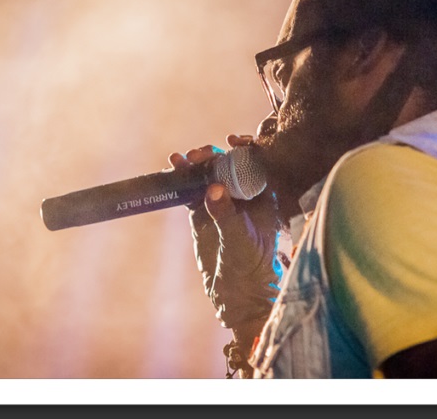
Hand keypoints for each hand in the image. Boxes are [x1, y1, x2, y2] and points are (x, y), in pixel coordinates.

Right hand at [168, 135, 281, 332]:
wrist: (238, 294)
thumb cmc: (251, 266)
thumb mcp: (240, 240)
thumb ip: (227, 214)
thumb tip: (213, 189)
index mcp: (263, 196)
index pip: (256, 163)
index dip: (245, 148)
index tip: (231, 142)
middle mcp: (243, 195)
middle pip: (228, 165)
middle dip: (214, 156)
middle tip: (199, 154)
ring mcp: (222, 202)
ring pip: (208, 175)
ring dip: (196, 164)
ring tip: (182, 159)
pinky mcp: (202, 213)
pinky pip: (193, 189)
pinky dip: (183, 178)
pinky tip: (173, 166)